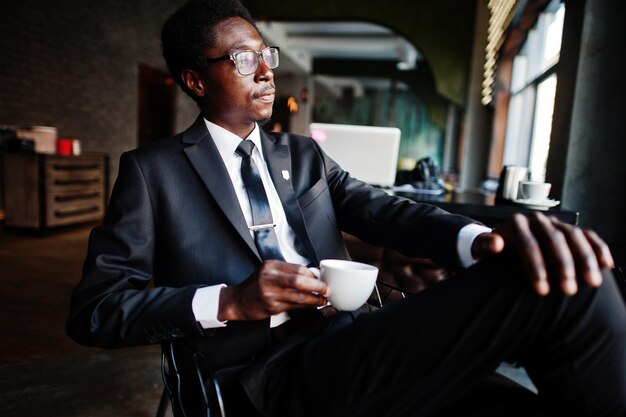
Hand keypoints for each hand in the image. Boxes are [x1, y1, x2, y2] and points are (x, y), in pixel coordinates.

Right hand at [217, 261, 329, 320]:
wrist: (237, 301)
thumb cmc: (255, 286)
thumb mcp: (268, 272)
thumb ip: (286, 272)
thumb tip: (311, 275)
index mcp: (270, 266)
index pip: (296, 268)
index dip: (312, 274)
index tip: (320, 278)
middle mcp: (269, 279)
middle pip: (298, 281)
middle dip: (317, 286)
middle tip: (327, 289)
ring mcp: (270, 294)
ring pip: (298, 297)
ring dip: (314, 299)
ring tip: (323, 299)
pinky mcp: (271, 307)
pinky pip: (293, 306)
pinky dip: (305, 306)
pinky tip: (312, 305)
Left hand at [471, 212, 613, 295]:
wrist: (502, 242)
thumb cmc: (491, 252)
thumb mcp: (481, 250)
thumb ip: (484, 246)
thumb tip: (496, 244)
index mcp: (515, 223)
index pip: (528, 244)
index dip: (536, 267)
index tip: (541, 291)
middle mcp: (537, 220)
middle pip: (554, 240)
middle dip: (563, 266)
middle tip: (568, 291)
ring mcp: (555, 223)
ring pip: (574, 236)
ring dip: (585, 259)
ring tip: (592, 284)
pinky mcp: (569, 229)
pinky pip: (588, 236)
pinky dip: (598, 248)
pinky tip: (606, 265)